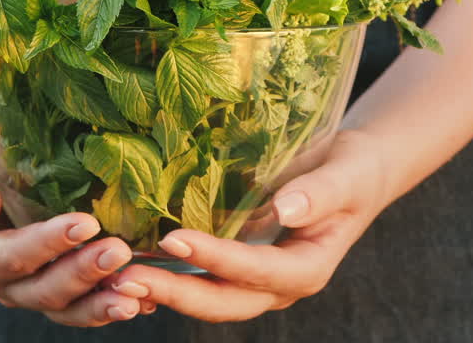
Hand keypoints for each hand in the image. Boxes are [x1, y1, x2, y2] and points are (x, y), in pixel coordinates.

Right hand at [0, 137, 154, 325]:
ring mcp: (33, 290)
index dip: (46, 244)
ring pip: (69, 309)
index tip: (85, 223)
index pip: (9, 257)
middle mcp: (3, 283)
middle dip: (83, 274)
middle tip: (119, 251)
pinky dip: (115, 302)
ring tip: (139, 292)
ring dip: (103, 302)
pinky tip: (147, 298)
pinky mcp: (60, 288)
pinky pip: (87, 305)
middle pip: (43, 291)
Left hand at [103, 128, 390, 321]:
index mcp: (307, 268)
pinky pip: (201, 280)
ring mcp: (257, 281)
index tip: (175, 238)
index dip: (216, 259)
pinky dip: (168, 276)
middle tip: (126, 276)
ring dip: (163, 292)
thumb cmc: (353, 170)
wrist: (356, 174)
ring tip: (116, 280)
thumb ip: (319, 193)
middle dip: (174, 294)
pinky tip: (132, 263)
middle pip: (222, 301)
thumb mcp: (346, 176)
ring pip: (206, 298)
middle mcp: (279, 285)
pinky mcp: (239, 267)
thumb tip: (285, 209)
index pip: (255, 271)